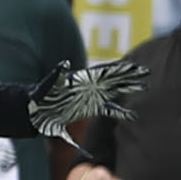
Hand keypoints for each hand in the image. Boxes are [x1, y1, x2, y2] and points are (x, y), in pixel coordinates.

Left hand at [28, 59, 150, 140]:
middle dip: (130, 75)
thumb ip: (57, 74)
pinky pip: (108, 109)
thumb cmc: (40, 96)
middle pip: (114, 79)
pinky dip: (120, 112)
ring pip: (115, 91)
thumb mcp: (48, 84)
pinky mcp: (89, 108)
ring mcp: (91, 96)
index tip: (134, 66)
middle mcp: (90, 86)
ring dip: (129, 89)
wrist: (34, 111)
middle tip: (147, 72)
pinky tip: (132, 116)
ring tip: (144, 86)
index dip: (120, 68)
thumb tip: (64, 63)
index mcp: (83, 78)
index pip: (105, 71)